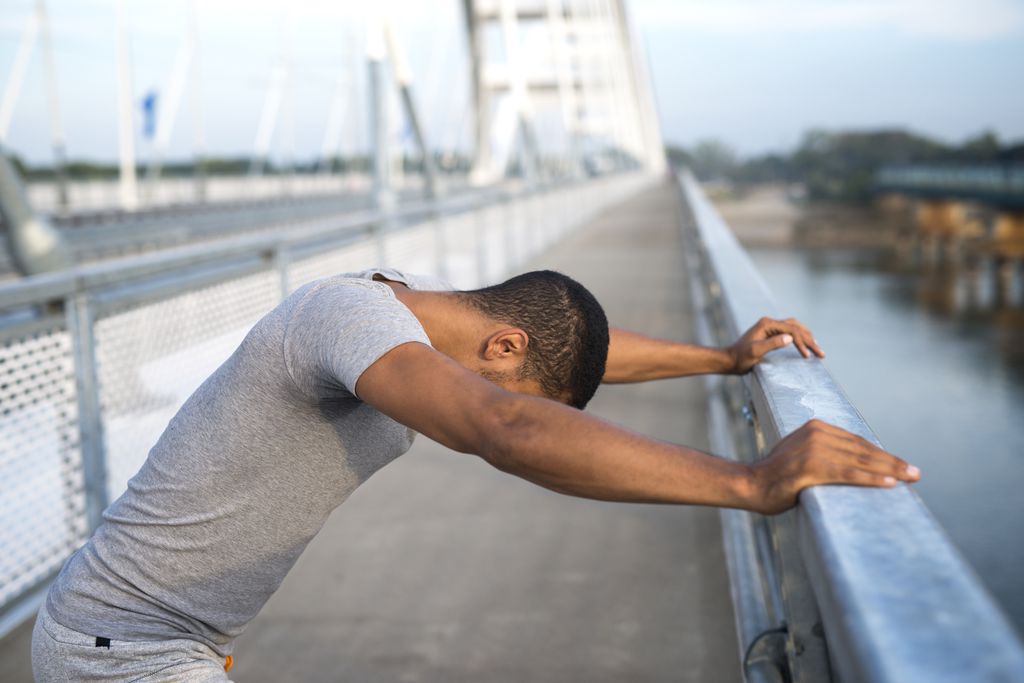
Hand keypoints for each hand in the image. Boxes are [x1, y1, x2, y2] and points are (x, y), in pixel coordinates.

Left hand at [727, 317, 824, 373]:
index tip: (808, 356)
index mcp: (767, 324)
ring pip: (795, 327)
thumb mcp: (755, 352)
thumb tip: (790, 338)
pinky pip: (790, 332)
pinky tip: (805, 345)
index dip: (801, 342)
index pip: (791, 330)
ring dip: (807, 337)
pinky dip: (800, 338)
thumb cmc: (741, 358)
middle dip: (809, 339)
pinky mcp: (770, 333)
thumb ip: (772, 344)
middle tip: (821, 353)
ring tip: (817, 349)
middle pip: (796, 327)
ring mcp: (770, 327)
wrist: (730, 360)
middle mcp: (770, 322)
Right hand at [749, 419, 919, 514]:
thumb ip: (822, 451)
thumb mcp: (800, 454)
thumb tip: (848, 461)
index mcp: (816, 427)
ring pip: (861, 460)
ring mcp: (815, 450)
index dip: (881, 454)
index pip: (856, 441)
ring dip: (890, 470)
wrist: (750, 484)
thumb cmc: (776, 475)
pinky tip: (890, 483)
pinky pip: (850, 474)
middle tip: (916, 473)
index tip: (900, 465)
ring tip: (910, 478)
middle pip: (863, 449)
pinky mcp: (813, 468)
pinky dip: (872, 478)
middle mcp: (817, 433)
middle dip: (892, 462)